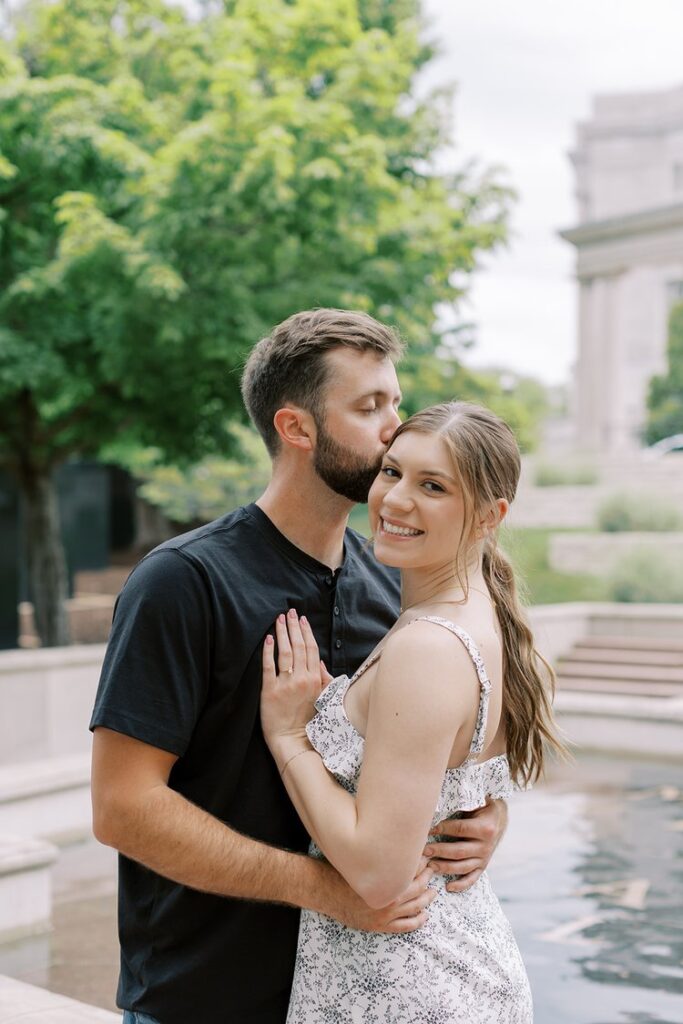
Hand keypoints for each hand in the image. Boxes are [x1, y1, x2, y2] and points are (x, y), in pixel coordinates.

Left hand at [261, 609, 328, 753]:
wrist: (293, 741)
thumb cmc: (308, 722)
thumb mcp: (324, 700)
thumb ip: (324, 680)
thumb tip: (322, 662)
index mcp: (316, 680)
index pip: (312, 649)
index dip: (307, 632)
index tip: (303, 619)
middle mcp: (302, 679)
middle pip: (299, 646)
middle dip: (294, 627)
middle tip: (290, 612)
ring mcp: (286, 684)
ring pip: (285, 652)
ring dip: (282, 633)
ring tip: (279, 620)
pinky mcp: (270, 690)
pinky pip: (268, 666)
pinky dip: (268, 651)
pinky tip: (267, 639)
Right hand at [318, 858, 435, 933]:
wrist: (324, 890)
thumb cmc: (342, 870)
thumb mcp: (363, 858)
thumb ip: (380, 854)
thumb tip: (396, 843)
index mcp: (386, 878)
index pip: (412, 869)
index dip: (421, 862)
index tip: (425, 856)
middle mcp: (389, 897)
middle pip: (417, 887)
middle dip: (427, 877)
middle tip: (432, 869)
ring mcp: (385, 914)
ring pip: (415, 906)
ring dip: (426, 898)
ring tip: (432, 892)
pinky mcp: (379, 926)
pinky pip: (405, 926)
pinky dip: (417, 921)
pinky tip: (424, 916)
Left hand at [423, 798, 507, 892]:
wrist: (500, 818)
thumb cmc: (482, 806)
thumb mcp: (477, 801)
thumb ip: (462, 804)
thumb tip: (440, 803)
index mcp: (485, 828)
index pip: (460, 829)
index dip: (444, 829)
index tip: (429, 829)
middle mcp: (486, 845)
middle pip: (459, 851)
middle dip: (440, 851)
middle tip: (424, 850)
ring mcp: (485, 858)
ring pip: (463, 866)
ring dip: (445, 867)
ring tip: (430, 865)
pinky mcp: (483, 866)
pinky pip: (472, 878)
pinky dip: (461, 884)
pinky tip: (448, 887)